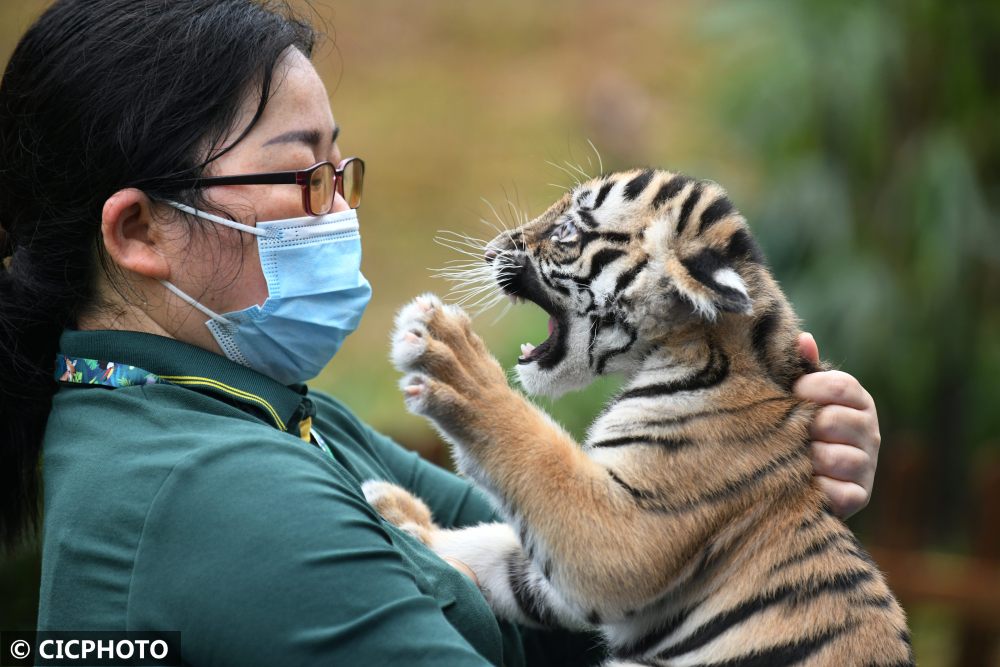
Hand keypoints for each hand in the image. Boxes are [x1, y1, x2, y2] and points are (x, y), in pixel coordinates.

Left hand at [794, 333, 880, 518]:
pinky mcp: (859, 497)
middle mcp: (870, 431)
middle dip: (803, 428)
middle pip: (832, 420)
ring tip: (793, 459)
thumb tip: (803, 339)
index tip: (791, 396)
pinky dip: (815, 488)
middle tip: (789, 433)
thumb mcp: (800, 396)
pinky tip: (804, 484)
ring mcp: (867, 466)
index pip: (839, 385)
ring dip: (805, 459)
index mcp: (858, 401)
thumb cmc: (798, 427)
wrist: (799, 480)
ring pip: (833, 457)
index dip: (808, 389)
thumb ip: (802, 368)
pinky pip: (837, 491)